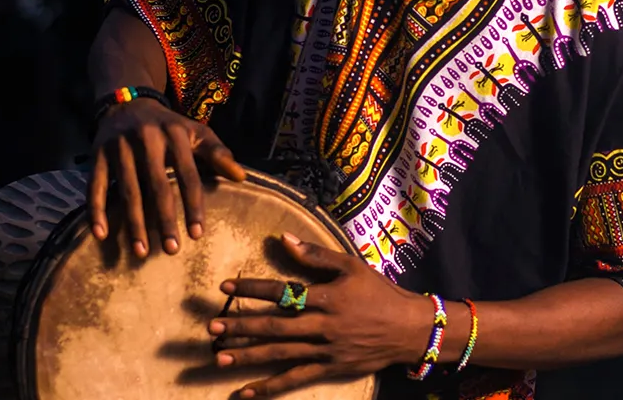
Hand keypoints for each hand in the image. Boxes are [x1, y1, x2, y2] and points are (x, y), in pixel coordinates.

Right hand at [88, 98, 245, 256]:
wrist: (127, 101)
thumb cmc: (168, 126)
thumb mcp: (195, 132)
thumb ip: (217, 153)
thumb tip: (241, 177)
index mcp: (175, 134)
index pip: (188, 175)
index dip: (193, 205)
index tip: (197, 234)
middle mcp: (146, 139)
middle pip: (157, 186)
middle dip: (164, 219)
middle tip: (171, 250)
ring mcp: (120, 146)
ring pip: (128, 190)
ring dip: (133, 223)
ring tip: (141, 251)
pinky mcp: (97, 153)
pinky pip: (95, 185)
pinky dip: (96, 211)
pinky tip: (101, 234)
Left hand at [208, 233, 434, 397]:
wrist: (410, 329)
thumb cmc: (379, 293)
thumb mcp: (351, 266)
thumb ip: (316, 255)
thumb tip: (283, 239)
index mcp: (327, 297)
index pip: (283, 292)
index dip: (253, 288)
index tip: (226, 286)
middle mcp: (323, 326)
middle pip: (275, 327)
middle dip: (241, 326)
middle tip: (212, 326)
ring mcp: (325, 351)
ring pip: (280, 354)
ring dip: (248, 356)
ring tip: (218, 357)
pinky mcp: (329, 369)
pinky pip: (294, 380)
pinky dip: (269, 388)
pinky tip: (244, 393)